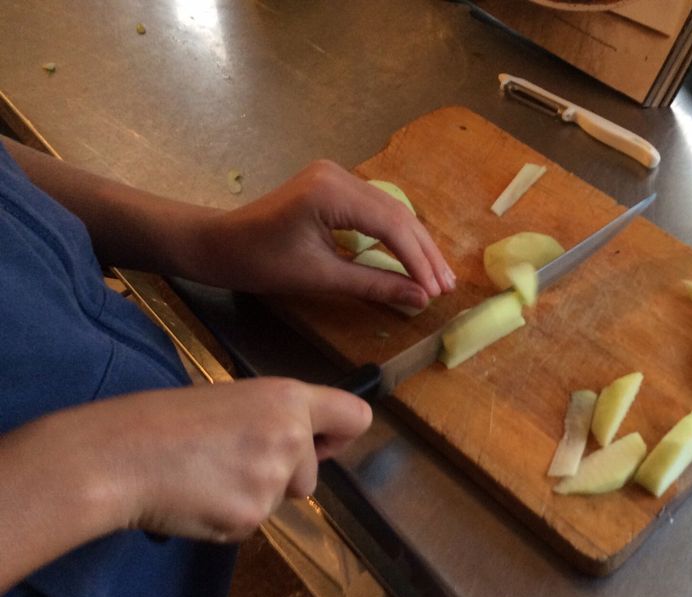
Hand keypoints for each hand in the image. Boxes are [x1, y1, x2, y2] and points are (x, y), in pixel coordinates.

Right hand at [25, 378, 369, 543]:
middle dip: (282, 476)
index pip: (355, 416)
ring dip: (252, 497)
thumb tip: (304, 446)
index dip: (341, 434)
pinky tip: (198, 498)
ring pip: (280, 500)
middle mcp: (292, 436)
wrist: (118, 456)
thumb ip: (275, 419)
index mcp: (287, 399)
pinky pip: (251, 524)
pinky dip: (228, 518)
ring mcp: (274, 479)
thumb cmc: (164, 422)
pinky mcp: (252, 516)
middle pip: (312, 474)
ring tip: (206, 476)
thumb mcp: (231, 401)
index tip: (324, 442)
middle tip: (229, 460)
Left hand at [198, 161, 455, 310]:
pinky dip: (395, 237)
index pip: (391, 226)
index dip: (418, 261)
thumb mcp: (321, 278)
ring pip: (391, 212)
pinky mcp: (334, 185)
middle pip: (397, 215)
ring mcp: (337, 176)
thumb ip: (374, 286)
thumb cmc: (261, 262)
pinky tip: (411, 259)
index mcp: (330, 192)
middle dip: (424, 253)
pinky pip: (376, 211)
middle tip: (446, 288)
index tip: (435, 293)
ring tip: (436, 278)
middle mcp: (338, 175)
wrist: (220, 243)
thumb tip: (419, 300)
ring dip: (414, 246)